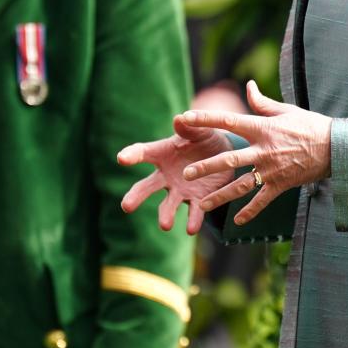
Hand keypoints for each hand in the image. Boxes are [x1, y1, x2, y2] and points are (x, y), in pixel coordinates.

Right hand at [118, 125, 232, 233]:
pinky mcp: (198, 200)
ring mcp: (181, 190)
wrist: (226, 153)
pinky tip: (191, 229)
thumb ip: (190, 127)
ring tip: (165, 225)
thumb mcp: (200, 130)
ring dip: (166, 214)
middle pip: (147, 186)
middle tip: (126, 206)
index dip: (131, 155)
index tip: (121, 158)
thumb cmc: (206, 138)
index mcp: (162, 154)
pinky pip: (194, 212)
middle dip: (137, 196)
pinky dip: (193, 220)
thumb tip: (180, 118)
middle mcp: (166, 175)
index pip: (142, 153)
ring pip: (168, 205)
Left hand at [174, 80, 331, 225]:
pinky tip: (236, 221)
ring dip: (221, 196)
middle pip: (229, 159)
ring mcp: (271, 170)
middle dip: (206, 167)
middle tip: (187, 174)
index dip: (205, 119)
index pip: (228, 121)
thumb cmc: (310, 125)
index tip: (184, 118)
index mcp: (262, 128)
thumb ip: (262, 103)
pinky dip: (250, 211)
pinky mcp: (281, 185)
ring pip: (241, 185)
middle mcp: (263, 150)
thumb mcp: (286, 110)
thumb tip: (248, 86)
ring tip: (202, 205)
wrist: (336, 147)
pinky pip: (262, 201)